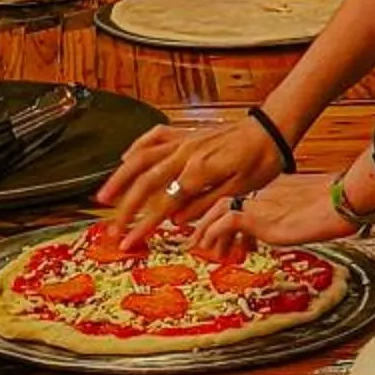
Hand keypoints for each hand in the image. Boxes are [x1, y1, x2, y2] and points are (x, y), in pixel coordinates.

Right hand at [96, 114, 280, 244]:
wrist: (271, 130)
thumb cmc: (262, 161)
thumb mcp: (240, 190)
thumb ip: (205, 204)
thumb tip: (176, 221)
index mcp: (198, 171)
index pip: (163, 204)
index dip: (142, 226)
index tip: (127, 243)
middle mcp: (184, 153)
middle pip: (145, 182)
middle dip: (125, 208)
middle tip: (111, 230)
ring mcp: (183, 140)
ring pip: (141, 157)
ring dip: (119, 177)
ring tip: (103, 197)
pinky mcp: (186, 133)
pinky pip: (154, 137)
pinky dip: (137, 147)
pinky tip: (125, 158)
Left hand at [192, 167, 355, 252]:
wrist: (341, 202)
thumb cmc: (337, 206)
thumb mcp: (314, 211)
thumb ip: (299, 215)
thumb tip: (300, 226)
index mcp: (276, 189)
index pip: (245, 201)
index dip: (231, 217)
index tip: (228, 234)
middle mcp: (264, 192)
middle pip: (225, 201)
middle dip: (210, 221)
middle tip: (201, 240)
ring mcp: (259, 202)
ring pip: (219, 209)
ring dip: (207, 229)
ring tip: (202, 248)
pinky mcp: (257, 215)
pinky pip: (226, 222)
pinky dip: (216, 234)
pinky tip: (214, 248)